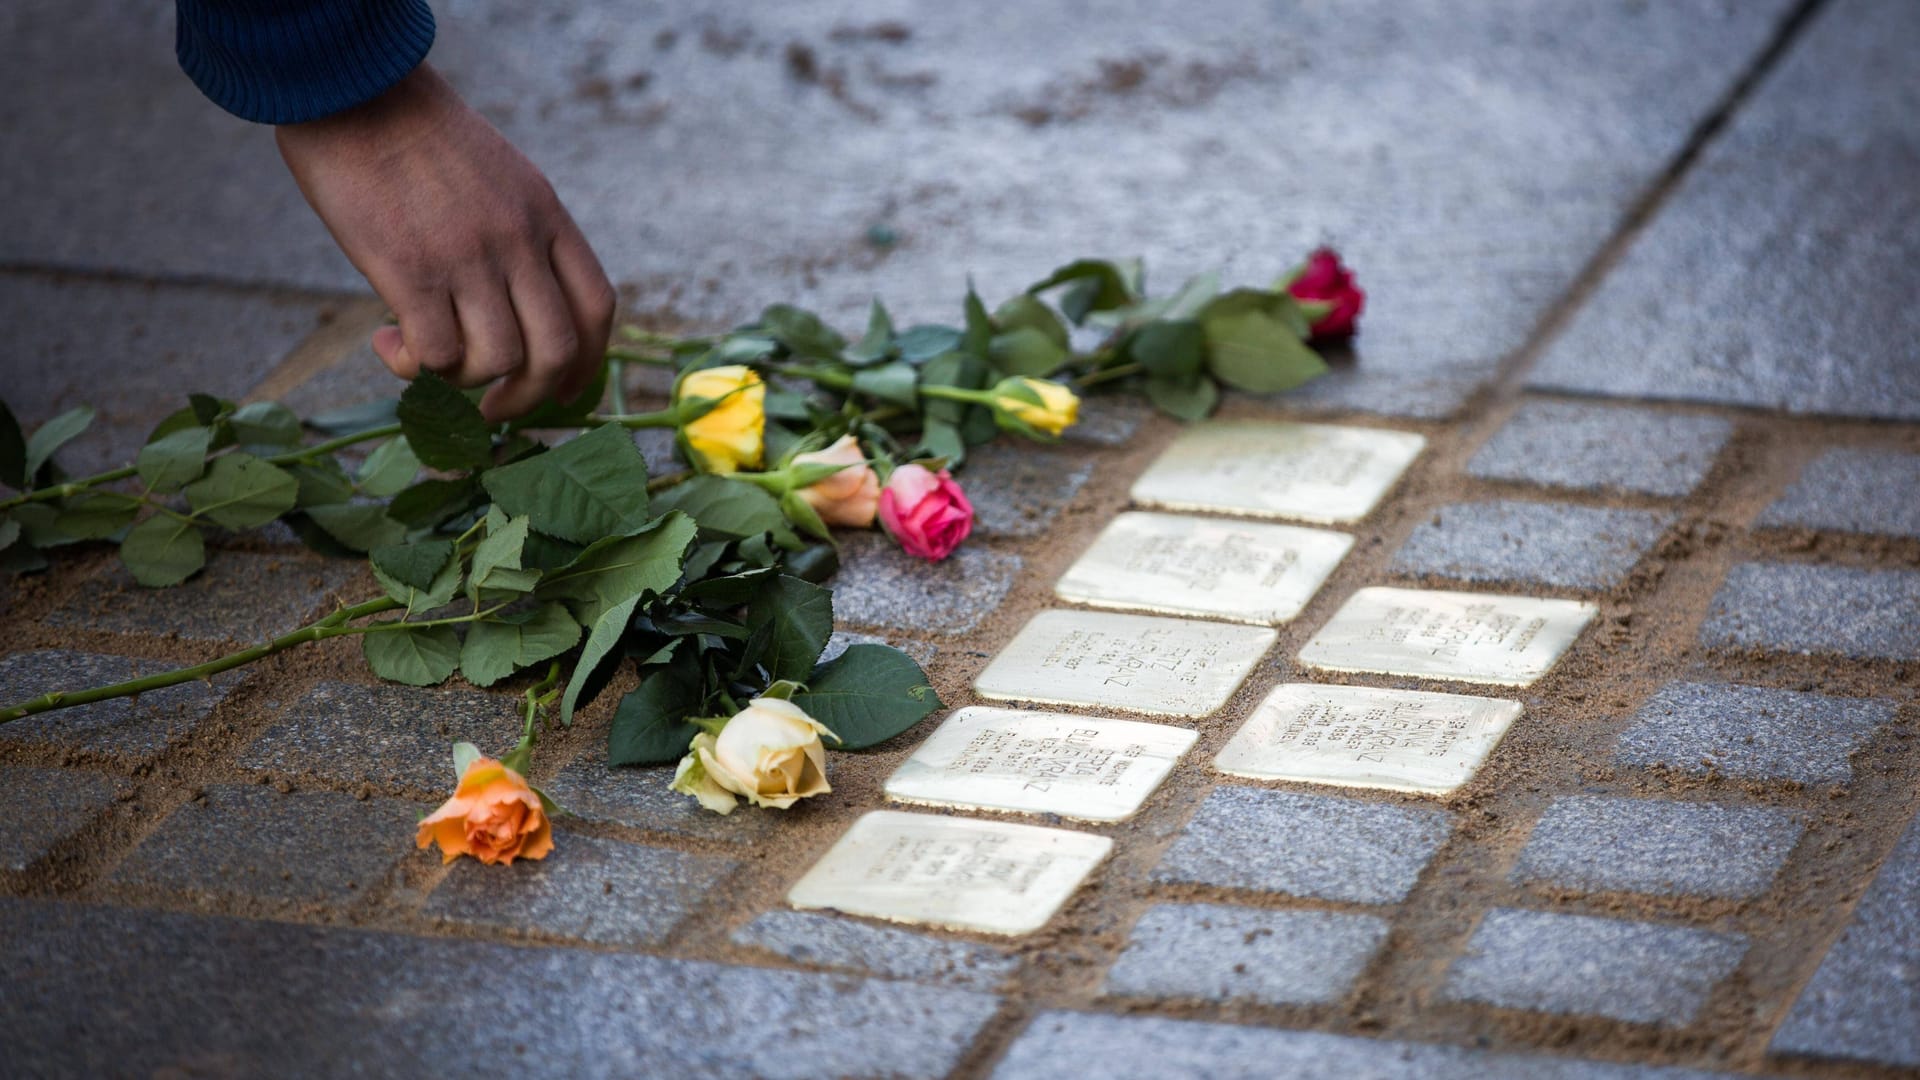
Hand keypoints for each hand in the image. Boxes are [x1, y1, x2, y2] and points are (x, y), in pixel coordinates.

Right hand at [275, 64, 614, 420]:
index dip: (588, 364)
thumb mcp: (501, 177)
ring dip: (462, 382)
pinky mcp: (412, 272)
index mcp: (547, 217)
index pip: (596, 307)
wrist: (357, 92)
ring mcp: (470, 259)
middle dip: (528, 398)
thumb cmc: (418, 138)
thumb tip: (514, 306)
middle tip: (492, 410)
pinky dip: (414, 369)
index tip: (560, 391)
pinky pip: (435, 355)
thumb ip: (521, 235)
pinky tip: (389, 345)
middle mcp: (519, 242)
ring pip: (498, 362)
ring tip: (426, 360)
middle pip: (557, 352)